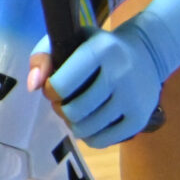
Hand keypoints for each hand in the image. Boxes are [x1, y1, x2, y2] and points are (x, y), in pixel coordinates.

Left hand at [36, 24, 165, 145]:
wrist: (146, 55)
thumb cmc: (97, 47)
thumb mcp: (70, 39)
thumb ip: (43, 57)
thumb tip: (33, 86)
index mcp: (100, 50)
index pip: (62, 84)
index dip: (50, 90)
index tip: (53, 87)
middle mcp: (120, 74)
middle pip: (73, 110)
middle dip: (61, 109)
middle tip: (64, 102)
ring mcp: (133, 98)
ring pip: (87, 128)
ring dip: (73, 124)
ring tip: (75, 112)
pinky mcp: (140, 119)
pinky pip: (102, 140)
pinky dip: (88, 136)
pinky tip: (89, 123)